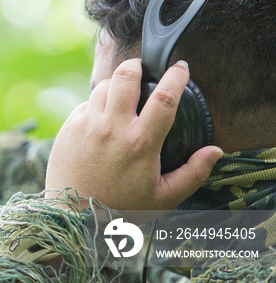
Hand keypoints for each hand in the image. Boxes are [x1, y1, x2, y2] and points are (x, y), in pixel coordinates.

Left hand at [45, 59, 222, 212]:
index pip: (164, 98)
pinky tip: (102, 118)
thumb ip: (192, 173)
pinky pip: (84, 104)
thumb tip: (214, 151)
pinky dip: (96, 105)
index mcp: (140, 144)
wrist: (73, 216)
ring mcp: (87, 126)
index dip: (176, 77)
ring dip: (115, 84)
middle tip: (143, 69)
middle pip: (126, 77)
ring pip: (103, 86)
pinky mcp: (69, 128)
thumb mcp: (163, 198)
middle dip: (137, 66)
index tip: (181, 67)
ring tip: (122, 94)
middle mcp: (112, 129)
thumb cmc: (121, 208)